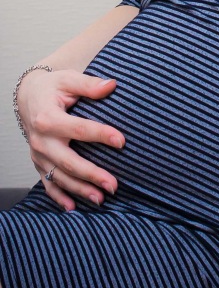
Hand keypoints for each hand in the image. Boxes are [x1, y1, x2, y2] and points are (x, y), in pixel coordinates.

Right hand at [17, 68, 124, 211]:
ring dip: (80, 190)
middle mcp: (41, 140)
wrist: (28, 97)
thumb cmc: (52, 87)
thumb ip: (89, 84)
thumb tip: (112, 85)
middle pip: (68, 161)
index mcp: (48, 118)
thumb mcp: (69, 79)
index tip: (122, 141)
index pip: (79, 129)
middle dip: (91, 174)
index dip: (101, 135)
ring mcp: (38, 154)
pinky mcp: (38, 162)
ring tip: (101, 198)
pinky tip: (73, 207)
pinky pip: (47, 183)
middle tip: (114, 184)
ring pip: (59, 177)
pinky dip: (59, 197)